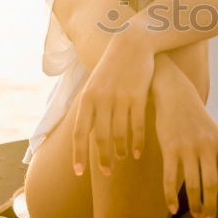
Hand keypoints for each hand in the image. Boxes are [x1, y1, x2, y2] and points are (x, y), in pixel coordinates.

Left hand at [71, 31, 154, 176]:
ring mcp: (121, 98)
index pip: (80, 132)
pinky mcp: (138, 96)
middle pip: (100, 137)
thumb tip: (85, 136)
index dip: (79, 154)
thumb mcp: (95, 86)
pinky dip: (137, 142)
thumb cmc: (111, 69)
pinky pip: (137, 125)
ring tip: (123, 158)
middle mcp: (102, 100)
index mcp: (87, 99)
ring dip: (121, 150)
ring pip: (119, 133)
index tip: (79, 172)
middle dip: (102, 158)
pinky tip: (138, 152)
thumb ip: (90, 109)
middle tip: (106, 172)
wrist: (131, 45)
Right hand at [154, 82, 217, 217]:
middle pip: (212, 187)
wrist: (176, 96)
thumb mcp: (215, 136)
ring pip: (193, 186)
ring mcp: (189, 147)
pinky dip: (171, 197)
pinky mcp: (170, 148)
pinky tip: (172, 209)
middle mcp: (209, 147)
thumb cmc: (197, 122)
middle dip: (211, 209)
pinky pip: (171, 179)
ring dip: (194, 206)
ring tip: (194, 216)